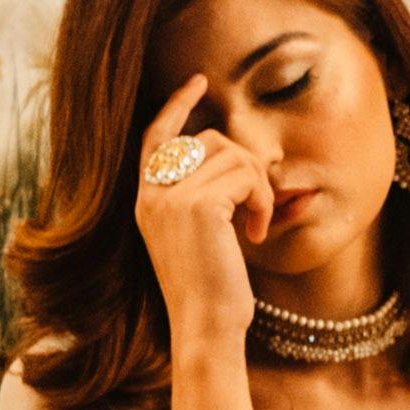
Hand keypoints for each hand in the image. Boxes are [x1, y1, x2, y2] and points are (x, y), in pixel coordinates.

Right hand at [132, 71, 268, 351]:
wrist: (205, 327)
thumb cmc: (209, 291)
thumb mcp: (196, 236)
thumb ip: (200, 195)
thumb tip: (232, 156)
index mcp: (146, 200)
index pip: (155, 136)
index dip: (176, 105)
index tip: (198, 81)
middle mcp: (152, 193)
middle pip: (209, 141)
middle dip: (244, 165)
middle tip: (256, 207)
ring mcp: (172, 197)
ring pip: (233, 155)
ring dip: (258, 187)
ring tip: (256, 224)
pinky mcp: (199, 205)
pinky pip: (247, 176)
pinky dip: (262, 201)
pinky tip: (257, 234)